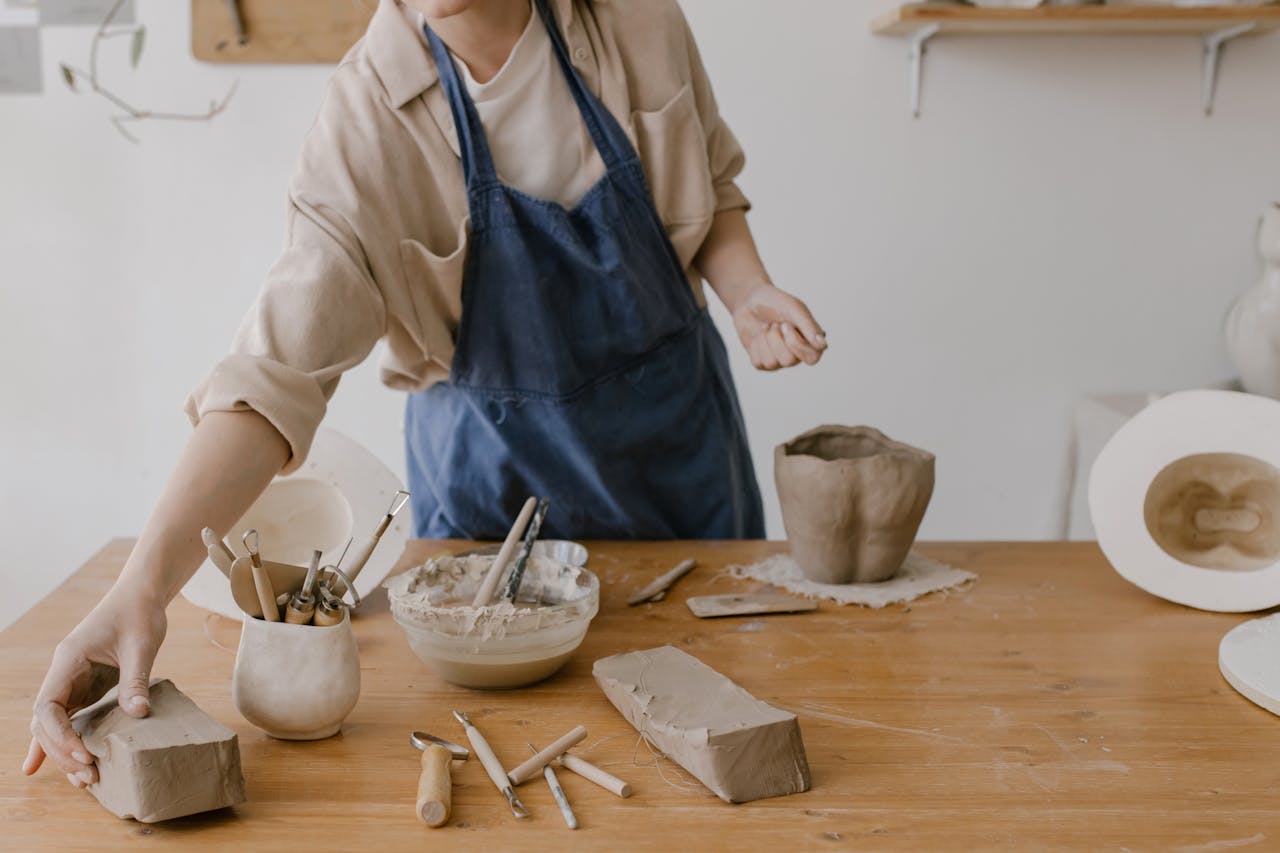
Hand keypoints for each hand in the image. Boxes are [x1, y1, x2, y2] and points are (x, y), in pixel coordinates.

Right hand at [23, 586, 166, 787]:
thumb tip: (138, 714)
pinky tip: (43, 766)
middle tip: (88, 774)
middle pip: (46, 722)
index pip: (47, 705)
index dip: (59, 735)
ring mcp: (72, 682)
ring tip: (85, 780)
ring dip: (64, 751)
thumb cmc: (139, 614)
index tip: (84, 752)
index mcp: (68, 660)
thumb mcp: (141, 644)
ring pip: (55, 725)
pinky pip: (69, 718)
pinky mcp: (86, 687)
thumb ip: (134, 678)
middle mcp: (64, 674)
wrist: (142, 597)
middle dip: (62, 751)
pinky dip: (62, 741)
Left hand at [731, 283, 827, 370]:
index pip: (812, 358)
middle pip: (789, 361)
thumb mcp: (794, 309)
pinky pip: (758, 362)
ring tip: (766, 326)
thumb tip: (822, 345)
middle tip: (776, 323)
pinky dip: (755, 344)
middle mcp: (796, 354)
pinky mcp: (762, 362)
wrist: (750, 299)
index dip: (797, 345)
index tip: (786, 325)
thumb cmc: (776, 302)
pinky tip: (757, 334)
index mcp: (809, 341)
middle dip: (776, 339)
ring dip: (765, 339)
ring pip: (772, 363)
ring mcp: (778, 360)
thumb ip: (809, 327)